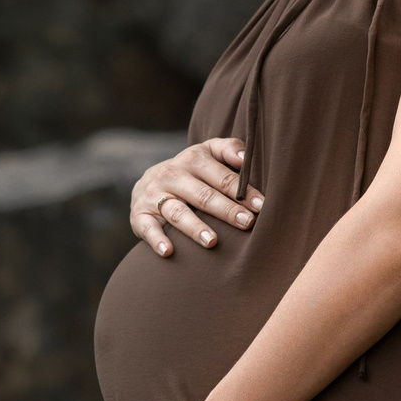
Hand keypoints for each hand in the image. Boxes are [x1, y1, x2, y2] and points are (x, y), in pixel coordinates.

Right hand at [130, 138, 262, 256]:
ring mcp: (155, 195)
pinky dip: (157, 240)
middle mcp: (172, 175)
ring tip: (213, 242)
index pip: (221, 176)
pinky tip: (169, 251)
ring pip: (178, 212)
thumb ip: (229, 149)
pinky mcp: (140, 215)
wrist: (149, 183)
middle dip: (226, 209)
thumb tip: (245, 157)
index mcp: (193, 159)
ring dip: (195, 227)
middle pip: (203, 195)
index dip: (242, 190)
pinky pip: (148, 228)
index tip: (260, 205)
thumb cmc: (191, 172)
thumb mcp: (207, 154)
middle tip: (246, 222)